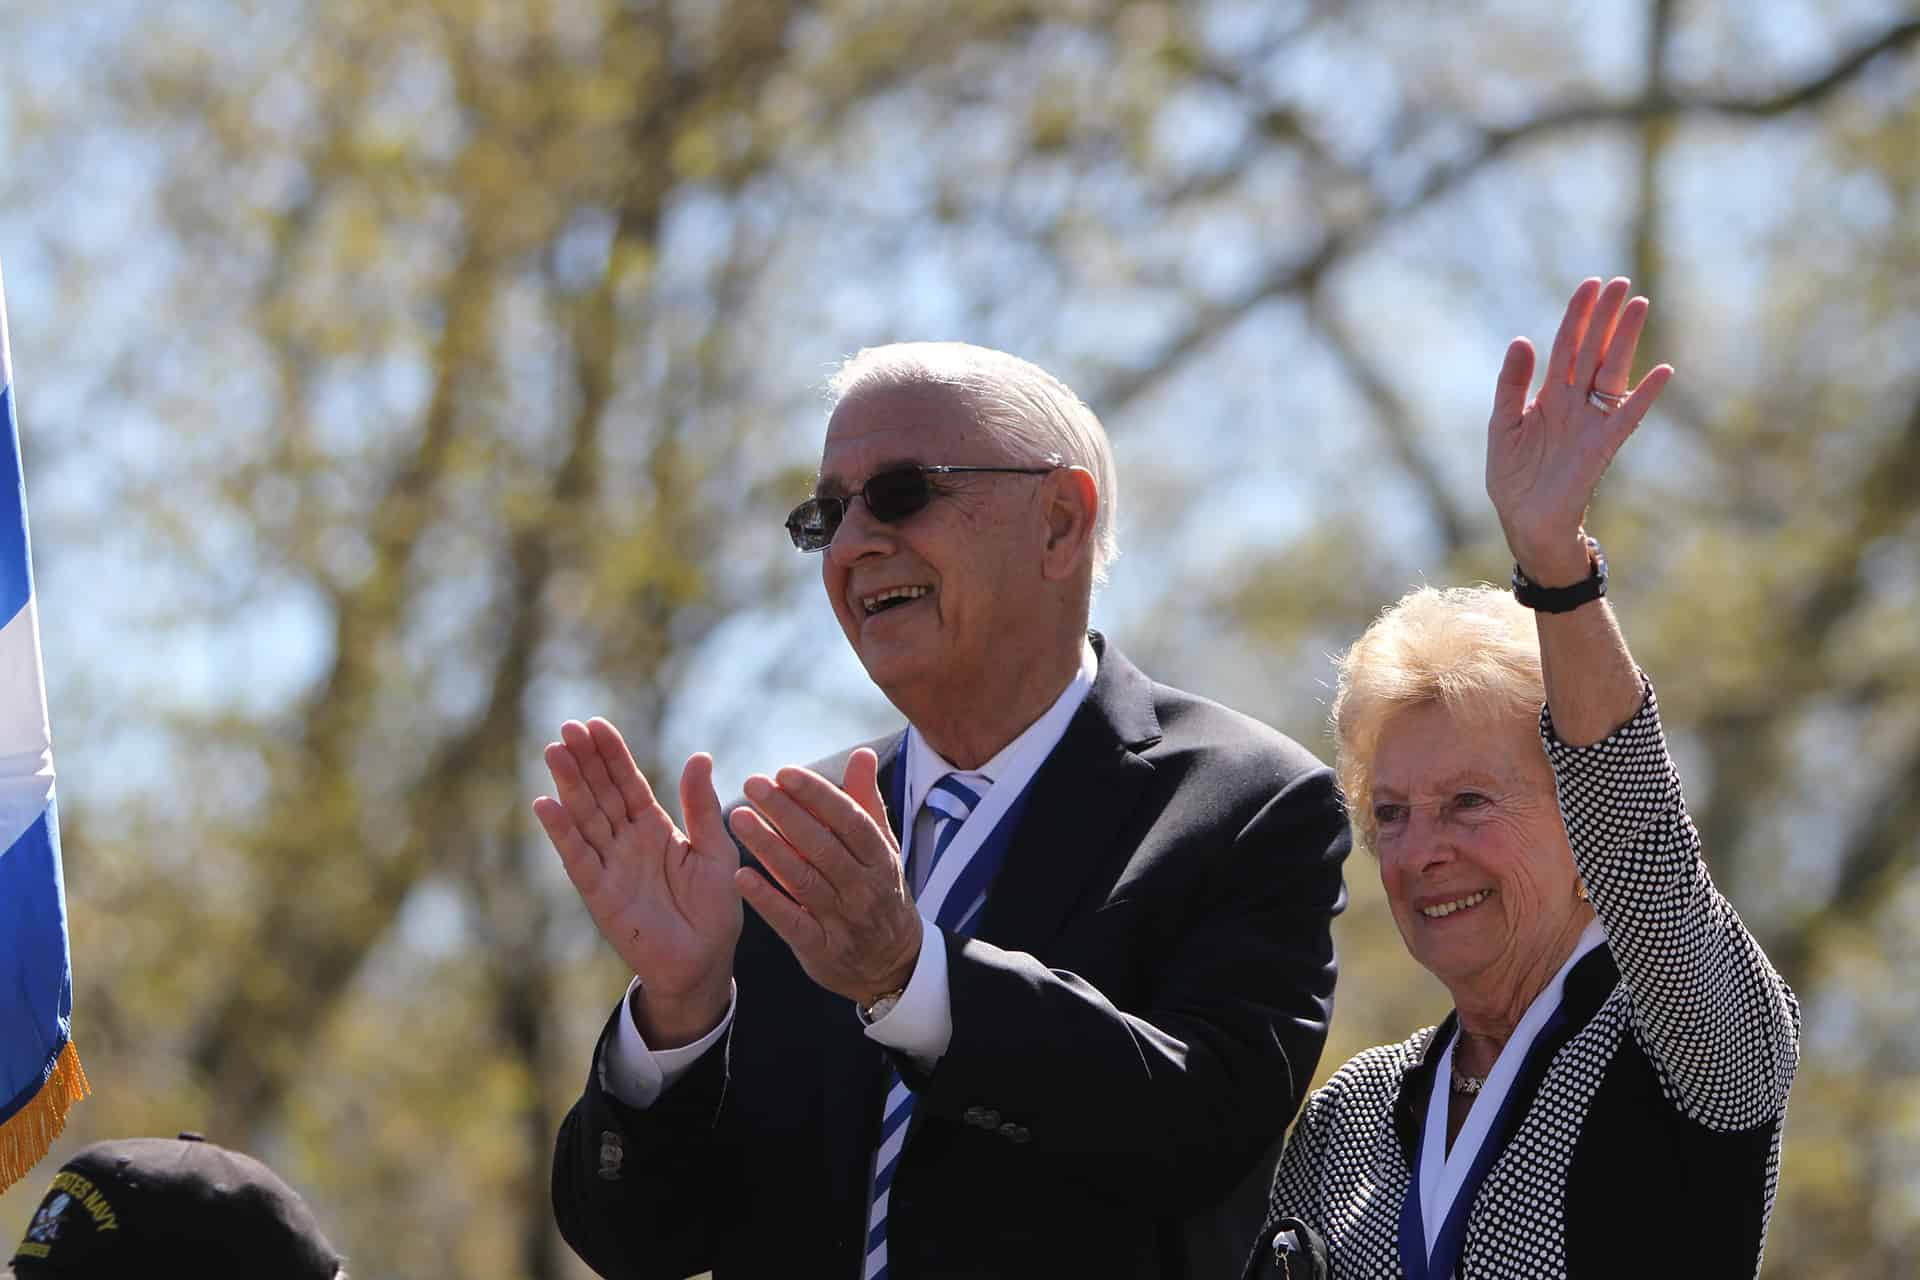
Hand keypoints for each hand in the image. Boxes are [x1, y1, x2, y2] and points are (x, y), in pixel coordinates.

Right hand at [534, 719, 740, 1044]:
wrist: (704, 962)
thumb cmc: (714, 908)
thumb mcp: (715, 850)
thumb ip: (701, 806)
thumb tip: (700, 756)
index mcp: (655, 827)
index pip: (629, 783)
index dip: (612, 755)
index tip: (596, 725)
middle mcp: (627, 841)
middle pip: (601, 793)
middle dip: (585, 761)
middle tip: (568, 727)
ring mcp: (610, 865)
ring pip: (586, 817)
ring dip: (570, 785)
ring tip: (554, 751)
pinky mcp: (599, 893)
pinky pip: (577, 858)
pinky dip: (562, 832)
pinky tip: (546, 804)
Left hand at [728, 749, 921, 1005]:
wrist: (891, 964)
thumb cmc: (879, 891)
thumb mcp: (882, 849)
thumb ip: (866, 803)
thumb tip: (863, 754)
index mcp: (879, 858)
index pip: (849, 819)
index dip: (818, 794)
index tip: (786, 772)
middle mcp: (863, 887)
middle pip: (823, 846)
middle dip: (786, 813)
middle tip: (752, 784)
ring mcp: (842, 920)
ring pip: (803, 879)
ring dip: (769, 848)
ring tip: (738, 818)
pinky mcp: (820, 948)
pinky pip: (791, 921)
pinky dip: (766, 899)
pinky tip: (739, 876)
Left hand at [1487, 276, 1673, 582]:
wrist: (1525, 521)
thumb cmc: (1513, 477)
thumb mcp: (1504, 425)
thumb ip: (1511, 384)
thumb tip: (1522, 339)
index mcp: (1549, 395)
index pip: (1567, 345)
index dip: (1577, 316)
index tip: (1590, 285)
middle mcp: (1574, 403)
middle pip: (1593, 351)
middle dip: (1605, 318)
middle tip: (1620, 283)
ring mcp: (1591, 422)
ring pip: (1612, 372)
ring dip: (1625, 340)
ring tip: (1639, 306)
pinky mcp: (1602, 447)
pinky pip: (1627, 417)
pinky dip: (1644, 396)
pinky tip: (1661, 371)